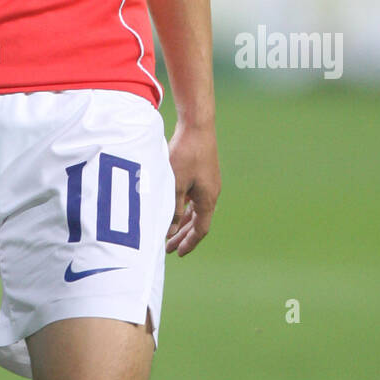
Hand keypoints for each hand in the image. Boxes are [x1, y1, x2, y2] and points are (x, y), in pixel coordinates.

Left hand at [165, 120, 219, 255]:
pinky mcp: (202, 173)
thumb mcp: (176, 185)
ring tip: (169, 232)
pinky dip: (184, 206)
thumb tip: (170, 231)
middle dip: (182, 235)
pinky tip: (174, 208)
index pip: (201, 230)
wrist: (197, 126)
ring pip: (195, 209)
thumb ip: (172, 209)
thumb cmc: (186, 154)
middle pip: (198, 221)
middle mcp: (211, 193)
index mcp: (208, 199)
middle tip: (168, 247)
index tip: (177, 253)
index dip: (189, 242)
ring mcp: (208, 183)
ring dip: (182, 221)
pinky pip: (194, 197)